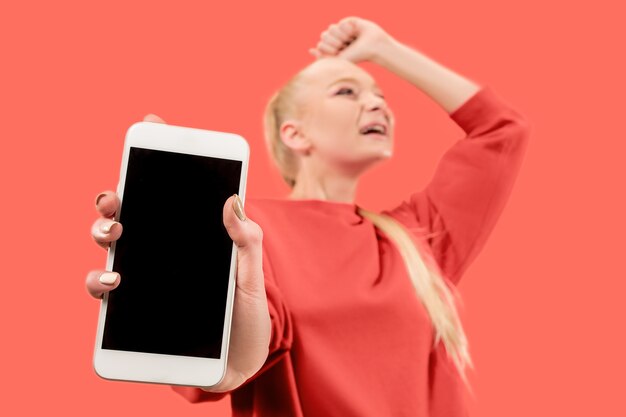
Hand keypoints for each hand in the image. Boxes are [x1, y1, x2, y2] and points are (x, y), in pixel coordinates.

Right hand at [86, 114, 270, 391]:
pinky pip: (105, 289)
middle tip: (117, 198)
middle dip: (116, 196)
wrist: (240, 357)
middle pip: (130, 211)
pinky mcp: (137, 308)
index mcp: (192, 232)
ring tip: (114, 233)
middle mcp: (165, 248)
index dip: (160, 154)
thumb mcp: (252, 272)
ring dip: (101, 231)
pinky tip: (114, 280)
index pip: (172, 188)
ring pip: (110, 243)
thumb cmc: (247, 310)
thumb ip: (246, 239)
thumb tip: (231, 200)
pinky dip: (100, 281)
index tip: (152, 121)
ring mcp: (148, 275)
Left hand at [308, 16, 394, 63]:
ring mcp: (342, 30)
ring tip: (350, 39)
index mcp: (334, 48)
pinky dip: (346, 28)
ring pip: (330, 29)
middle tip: (345, 45)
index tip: (339, 52)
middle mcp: (337, 39)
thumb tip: (310, 49)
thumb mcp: (339, 60)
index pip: (321, 44)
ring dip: (341, 36)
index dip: (329, 48)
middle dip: (335, 42)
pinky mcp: (347, 22)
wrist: (373, 47)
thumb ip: (322, 58)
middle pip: (324, 36)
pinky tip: (354, 31)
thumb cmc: (358, 56)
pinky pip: (339, 23)